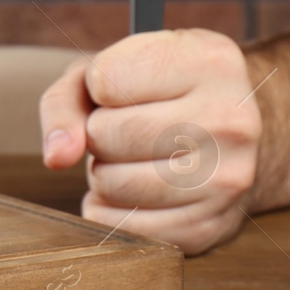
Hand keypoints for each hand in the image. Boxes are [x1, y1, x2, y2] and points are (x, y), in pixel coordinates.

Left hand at [39, 29, 260, 254]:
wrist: (230, 135)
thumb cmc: (158, 95)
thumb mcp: (111, 70)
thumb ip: (65, 102)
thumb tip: (57, 157)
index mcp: (209, 61)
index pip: (105, 80)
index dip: (98, 88)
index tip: (125, 89)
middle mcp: (231, 119)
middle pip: (107, 135)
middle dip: (98, 134)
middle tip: (126, 129)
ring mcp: (228, 177)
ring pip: (113, 185)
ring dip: (104, 175)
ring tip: (134, 159)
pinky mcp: (213, 225)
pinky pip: (126, 228)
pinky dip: (113, 212)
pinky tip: (137, 192)